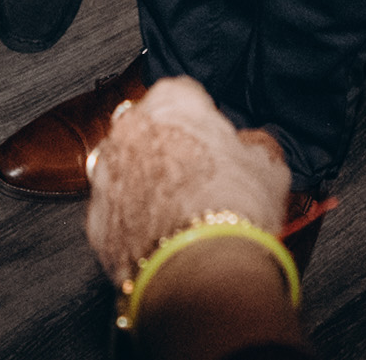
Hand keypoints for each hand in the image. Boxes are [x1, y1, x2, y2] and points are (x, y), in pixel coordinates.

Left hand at [86, 77, 292, 283]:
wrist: (204, 270)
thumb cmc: (236, 209)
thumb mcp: (268, 167)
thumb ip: (255, 147)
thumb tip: (253, 149)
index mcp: (172, 101)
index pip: (186, 95)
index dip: (204, 122)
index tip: (214, 142)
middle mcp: (129, 130)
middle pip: (149, 133)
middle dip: (168, 152)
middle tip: (198, 180)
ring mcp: (106, 176)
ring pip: (126, 173)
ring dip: (146, 187)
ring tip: (182, 216)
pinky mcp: (96, 221)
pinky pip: (116, 216)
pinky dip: (133, 225)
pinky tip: (163, 240)